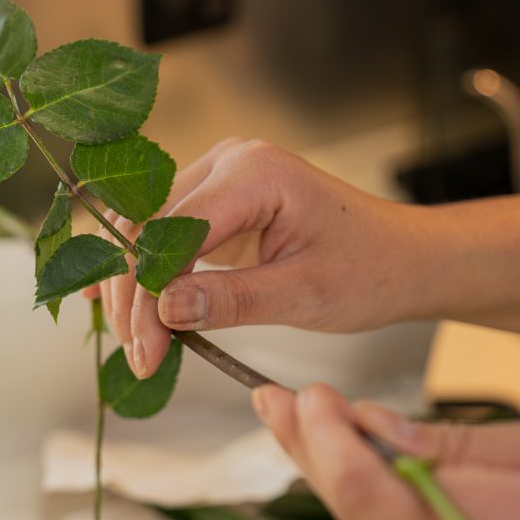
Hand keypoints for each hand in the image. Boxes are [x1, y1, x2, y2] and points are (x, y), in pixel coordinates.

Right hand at [92, 138, 424, 377]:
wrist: (401, 258)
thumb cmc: (369, 270)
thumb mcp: (305, 295)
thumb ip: (234, 300)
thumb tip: (165, 309)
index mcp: (255, 173)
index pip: (172, 232)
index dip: (148, 294)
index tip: (147, 350)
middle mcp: (229, 162)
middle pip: (148, 228)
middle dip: (135, 297)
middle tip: (141, 357)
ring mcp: (219, 176)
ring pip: (144, 230)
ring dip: (133, 288)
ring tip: (137, 345)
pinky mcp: (216, 200)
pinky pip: (162, 233)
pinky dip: (142, 271)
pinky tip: (117, 304)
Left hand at [252, 383, 519, 519]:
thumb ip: (455, 444)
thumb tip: (370, 430)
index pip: (375, 496)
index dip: (326, 442)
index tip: (309, 394)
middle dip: (311, 457)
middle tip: (273, 403)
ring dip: (337, 482)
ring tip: (298, 427)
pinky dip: (383, 509)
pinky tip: (360, 467)